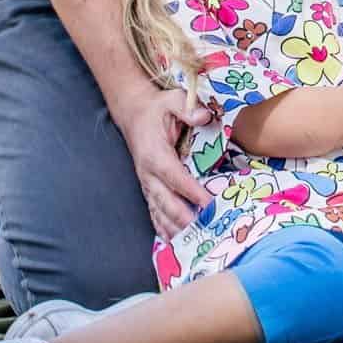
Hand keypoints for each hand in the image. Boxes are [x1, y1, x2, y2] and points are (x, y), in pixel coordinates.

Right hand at [110, 83, 213, 237]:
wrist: (133, 113)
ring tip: (193, 242)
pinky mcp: (148, 188)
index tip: (209, 204)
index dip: (192, 192)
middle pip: (166, 201)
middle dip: (185, 218)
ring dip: (175, 228)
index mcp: (155, 153)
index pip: (175, 176)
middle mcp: (148, 173)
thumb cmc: (157, 108)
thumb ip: (188, 109)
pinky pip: (154, 212)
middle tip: (206, 230)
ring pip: (159, 211)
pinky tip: (173, 241)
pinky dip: (163, 228)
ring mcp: (146, 183)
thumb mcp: (172, 101)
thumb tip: (204, 116)